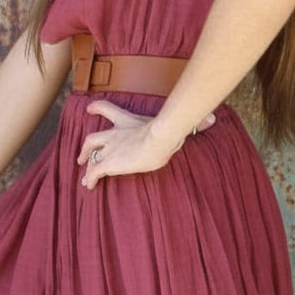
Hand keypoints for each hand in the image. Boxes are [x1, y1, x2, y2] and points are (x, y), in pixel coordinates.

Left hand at [76, 99, 214, 188]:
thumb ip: (194, 122)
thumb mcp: (178, 124)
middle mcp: (115, 134)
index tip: (89, 108)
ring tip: (83, 173)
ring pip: (90, 154)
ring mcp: (110, 148)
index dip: (97, 108)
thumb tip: (212, 118)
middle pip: (93, 137)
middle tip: (81, 154)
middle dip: (85, 146)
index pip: (108, 109)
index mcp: (128, 121)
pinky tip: (88, 186)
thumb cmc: (169, 131)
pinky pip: (94, 172)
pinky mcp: (109, 163)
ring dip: (85, 162)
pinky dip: (89, 179)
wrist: (159, 138)